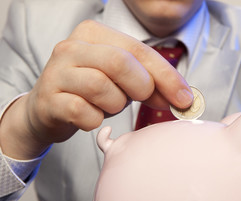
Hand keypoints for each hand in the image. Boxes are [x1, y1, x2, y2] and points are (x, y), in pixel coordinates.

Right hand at [0, 20, 192, 158]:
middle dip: (140, 87)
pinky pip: (84, 113)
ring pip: (102, 88)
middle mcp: (72, 47)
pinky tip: (90, 116)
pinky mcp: (49, 100)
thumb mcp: (123, 80)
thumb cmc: (91, 91)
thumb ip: (151, 83)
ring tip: (107, 105)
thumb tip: (182, 99)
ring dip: (115, 105)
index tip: (184, 99)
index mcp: (94, 34)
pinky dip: (95, 120)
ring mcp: (56, 72)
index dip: (167, 76)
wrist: (48, 109)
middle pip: (121, 63)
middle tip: (139, 98)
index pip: (140, 50)